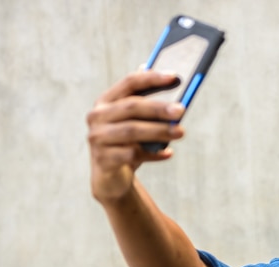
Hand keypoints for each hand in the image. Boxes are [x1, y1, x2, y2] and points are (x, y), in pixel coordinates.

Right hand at [86, 71, 185, 201]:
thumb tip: (173, 84)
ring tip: (181, 132)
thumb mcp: (135, 122)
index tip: (175, 76)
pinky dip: (153, 154)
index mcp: (106, 101)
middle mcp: (97, 116)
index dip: (152, 78)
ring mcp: (98, 138)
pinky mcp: (103, 159)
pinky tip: (168, 154)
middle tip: (181, 110)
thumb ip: (148, 104)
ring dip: (159, 131)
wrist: (111, 177)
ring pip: (132, 131)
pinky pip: (132, 154)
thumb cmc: (128, 143)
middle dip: (158, 108)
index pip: (129, 83)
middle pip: (131, 107)